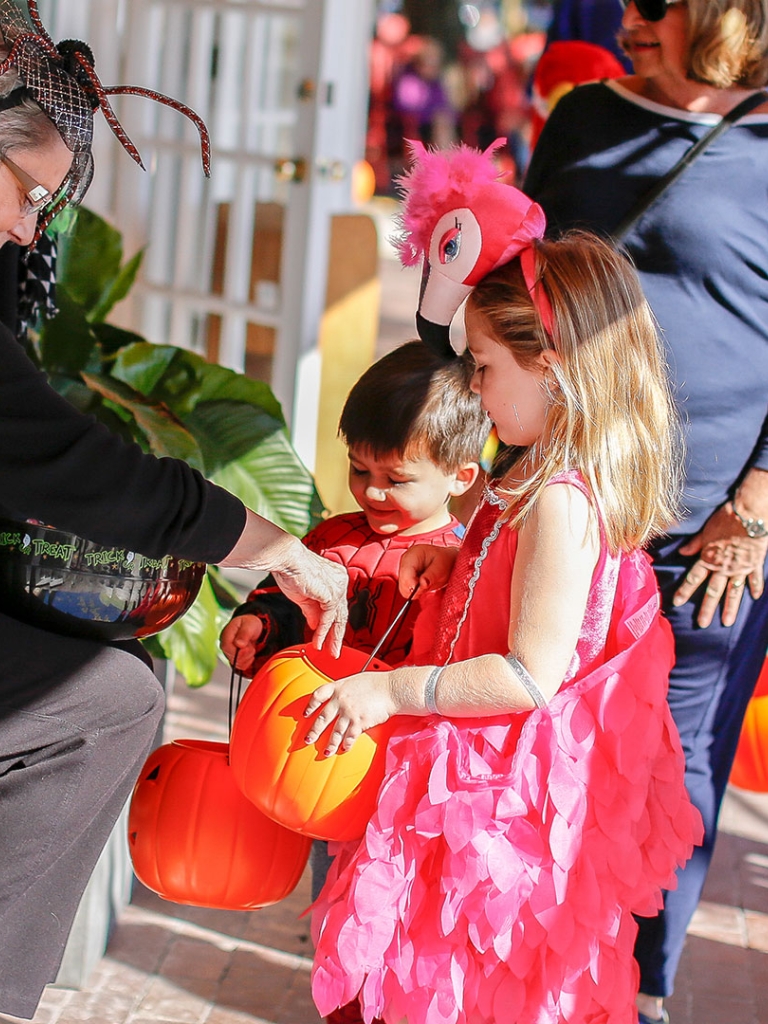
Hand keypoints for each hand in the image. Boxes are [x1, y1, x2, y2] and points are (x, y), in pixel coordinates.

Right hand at [220, 614, 262, 675]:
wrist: (254, 627)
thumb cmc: (250, 624)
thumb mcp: (249, 624)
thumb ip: (244, 633)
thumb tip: (238, 644)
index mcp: (226, 634)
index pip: (226, 647)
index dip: (238, 651)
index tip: (249, 648)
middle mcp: (226, 645)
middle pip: (232, 657)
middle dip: (246, 653)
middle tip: (251, 645)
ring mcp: (230, 653)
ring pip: (237, 663)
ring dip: (248, 657)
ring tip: (250, 647)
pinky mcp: (235, 659)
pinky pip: (241, 666)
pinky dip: (248, 661)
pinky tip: (250, 653)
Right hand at [271, 538, 348, 655]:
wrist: (287, 559)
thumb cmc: (291, 570)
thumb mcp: (304, 596)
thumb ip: (312, 611)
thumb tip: (315, 626)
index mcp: (336, 578)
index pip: (337, 606)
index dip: (333, 624)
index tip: (329, 638)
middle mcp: (340, 581)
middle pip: (341, 614)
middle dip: (337, 635)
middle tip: (334, 650)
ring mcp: (338, 587)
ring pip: (337, 618)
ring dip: (331, 637)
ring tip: (329, 651)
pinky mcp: (331, 593)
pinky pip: (328, 618)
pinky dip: (322, 631)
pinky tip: (317, 641)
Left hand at [303, 671, 396, 755]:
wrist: (391, 689)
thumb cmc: (377, 682)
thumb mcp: (355, 680)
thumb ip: (345, 689)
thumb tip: (342, 696)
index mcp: (338, 687)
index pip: (317, 696)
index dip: (310, 706)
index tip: (305, 714)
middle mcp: (340, 701)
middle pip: (322, 718)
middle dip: (314, 731)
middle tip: (307, 740)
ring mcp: (349, 712)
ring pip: (335, 731)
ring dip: (330, 743)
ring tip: (326, 752)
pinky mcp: (359, 722)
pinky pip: (350, 736)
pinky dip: (346, 743)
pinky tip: (344, 748)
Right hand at [399, 544, 458, 597]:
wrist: (447, 560)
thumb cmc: (445, 561)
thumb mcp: (442, 567)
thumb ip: (431, 576)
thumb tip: (422, 584)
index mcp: (413, 554)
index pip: (406, 572)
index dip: (412, 584)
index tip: (423, 588)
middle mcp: (406, 561)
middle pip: (403, 582)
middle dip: (415, 589)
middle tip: (428, 586)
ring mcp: (404, 569)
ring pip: (403, 588)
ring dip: (415, 591)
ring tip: (427, 583)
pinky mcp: (405, 577)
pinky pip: (406, 590)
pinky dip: (415, 592)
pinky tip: (423, 585)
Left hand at [673, 505, 767, 626]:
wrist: (750, 515)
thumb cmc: (726, 518)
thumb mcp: (706, 531)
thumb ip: (695, 544)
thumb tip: (682, 552)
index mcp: (709, 558)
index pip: (694, 578)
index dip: (685, 591)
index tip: (677, 602)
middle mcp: (724, 567)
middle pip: (713, 592)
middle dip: (707, 609)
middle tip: (702, 624)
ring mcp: (740, 567)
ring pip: (734, 592)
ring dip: (730, 608)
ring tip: (727, 622)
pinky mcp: (754, 563)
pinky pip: (754, 578)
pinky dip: (755, 587)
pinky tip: (754, 598)